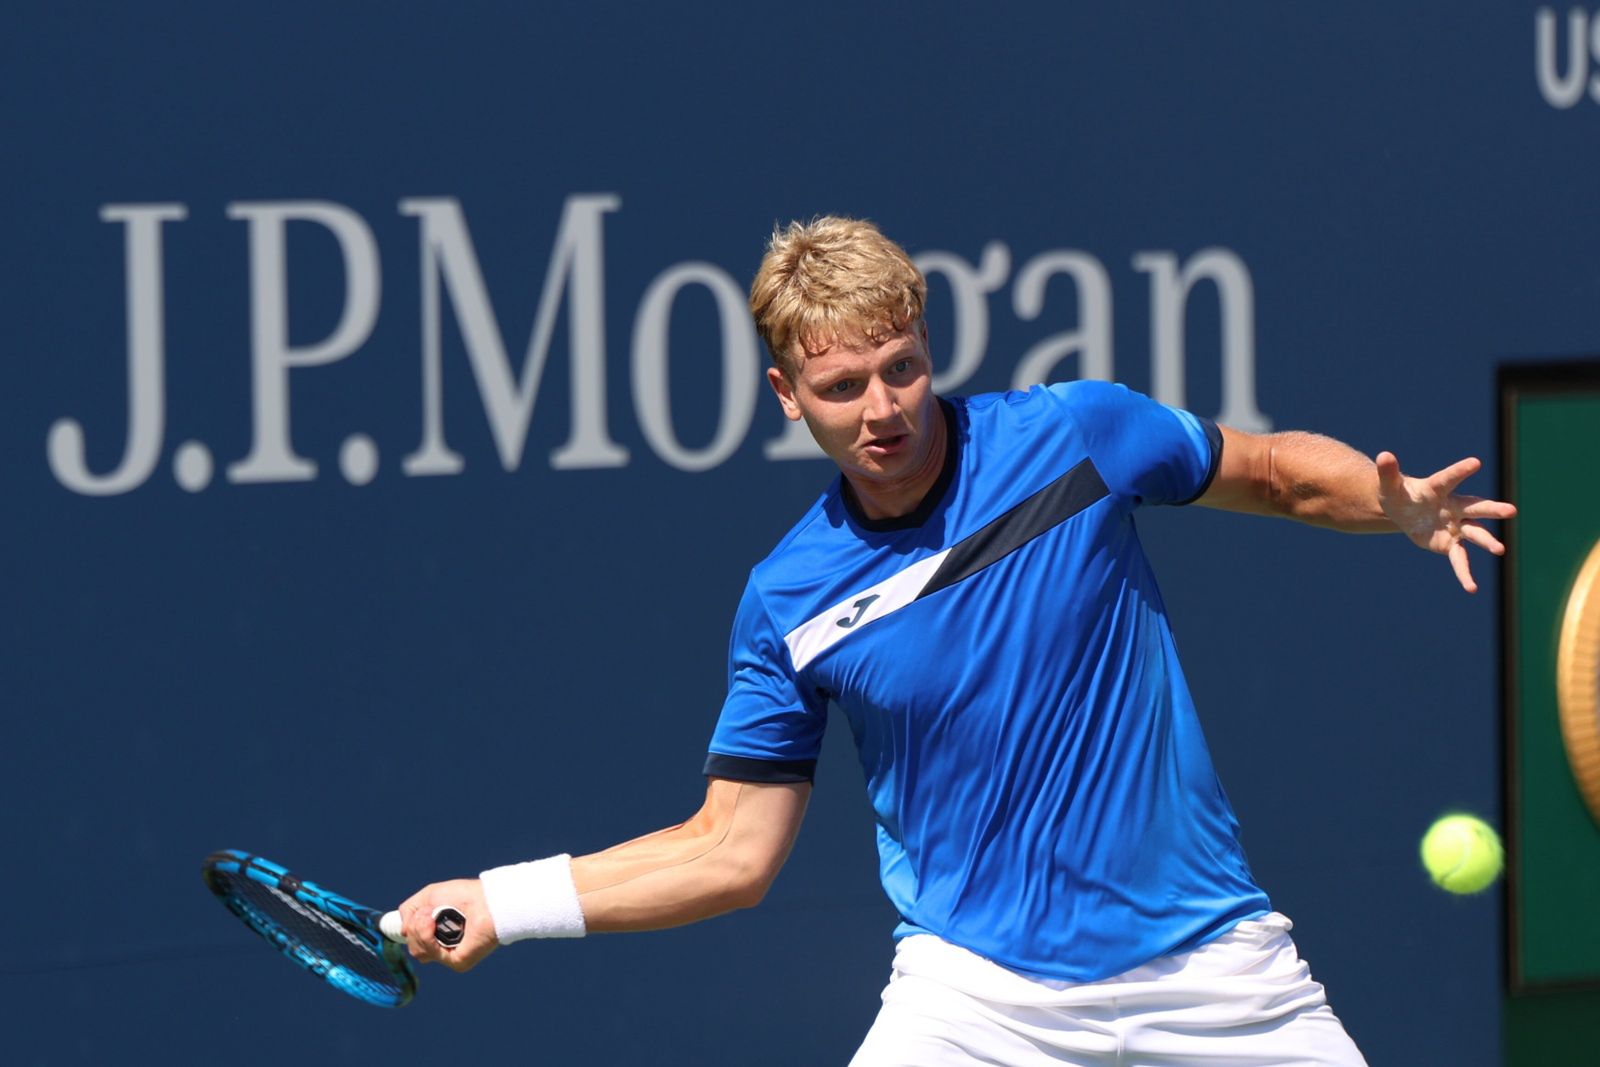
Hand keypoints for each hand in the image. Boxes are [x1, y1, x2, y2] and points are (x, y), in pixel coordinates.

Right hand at [396, 878, 497, 972]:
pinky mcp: (457, 962)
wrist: (483, 899)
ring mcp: (450, 956)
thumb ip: (409, 910)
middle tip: (430, 911)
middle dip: (415, 926)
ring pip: (418, 951)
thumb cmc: (462, 895)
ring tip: (434, 914)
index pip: (414, 942)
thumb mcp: (429, 895)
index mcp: (438, 934)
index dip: (411, 930)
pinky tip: (434, 922)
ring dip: (420, 928)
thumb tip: (402, 931)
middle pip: (413, 947)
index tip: (414, 920)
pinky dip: (427, 935)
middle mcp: (444, 947)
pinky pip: (430, 953)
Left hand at [1376, 452, 1516, 592]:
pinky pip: (1460, 559)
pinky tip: (1471, 588)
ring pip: (1475, 533)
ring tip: (1500, 550)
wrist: (1404, 512)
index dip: (1461, 470)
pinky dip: (1465, 573)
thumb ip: (1388, 472)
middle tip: (1511, 511)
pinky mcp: (1450, 544)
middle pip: (1476, 507)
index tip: (1475, 462)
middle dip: (1492, 509)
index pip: (1450, 478)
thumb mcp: (1389, 485)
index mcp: (1438, 488)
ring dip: (1487, 541)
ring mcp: (1455, 526)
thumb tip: (1384, 455)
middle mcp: (1453, 506)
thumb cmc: (1399, 494)